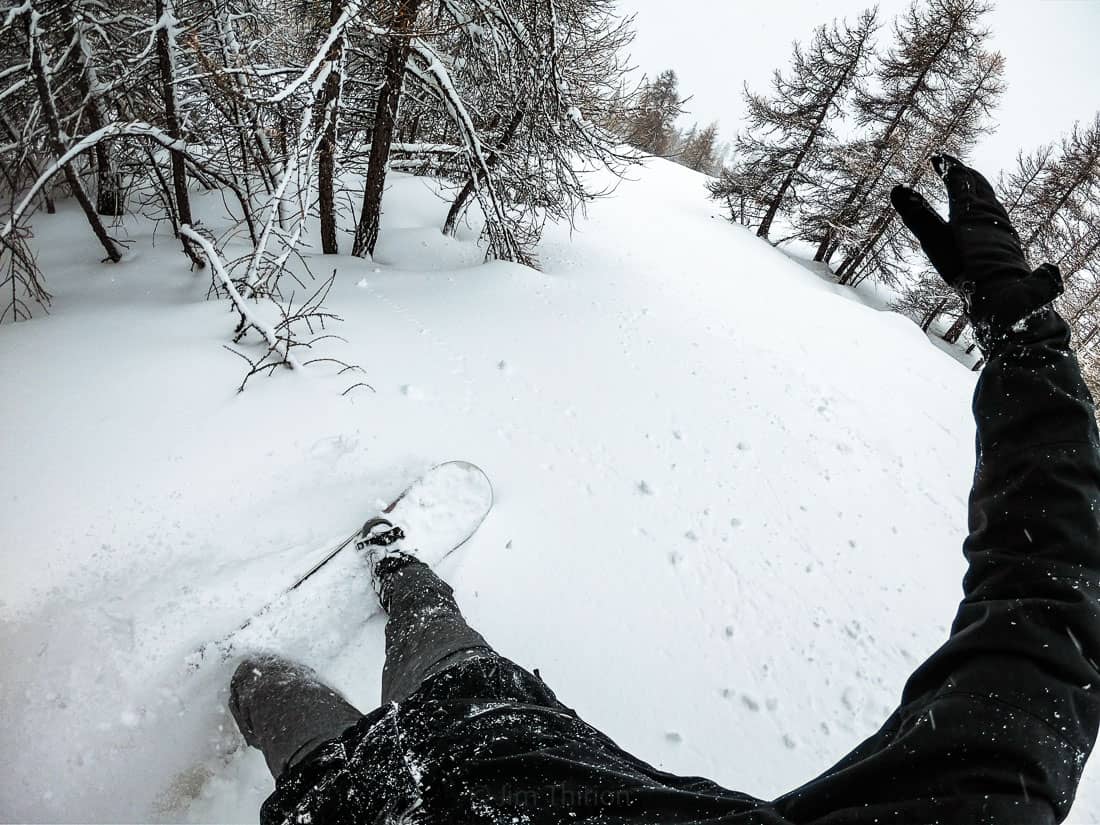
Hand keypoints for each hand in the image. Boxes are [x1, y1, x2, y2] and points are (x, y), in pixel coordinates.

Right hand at [890, 154, 1062, 345]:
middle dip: (963, 174)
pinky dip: (983, 207)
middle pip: (978, 185)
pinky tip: (982, 221)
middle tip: (951, 167)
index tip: (937, 158)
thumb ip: (917, 214)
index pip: (960, 179)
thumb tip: (896, 188)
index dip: (948, 167)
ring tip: (967, 187)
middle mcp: (989, 213)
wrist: (1005, 296)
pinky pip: (994, 215)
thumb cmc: (968, 268)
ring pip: (988, 199)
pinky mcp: (1005, 243)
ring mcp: (1000, 227)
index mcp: (971, 208)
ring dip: (976, 189)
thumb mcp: (936, 241)